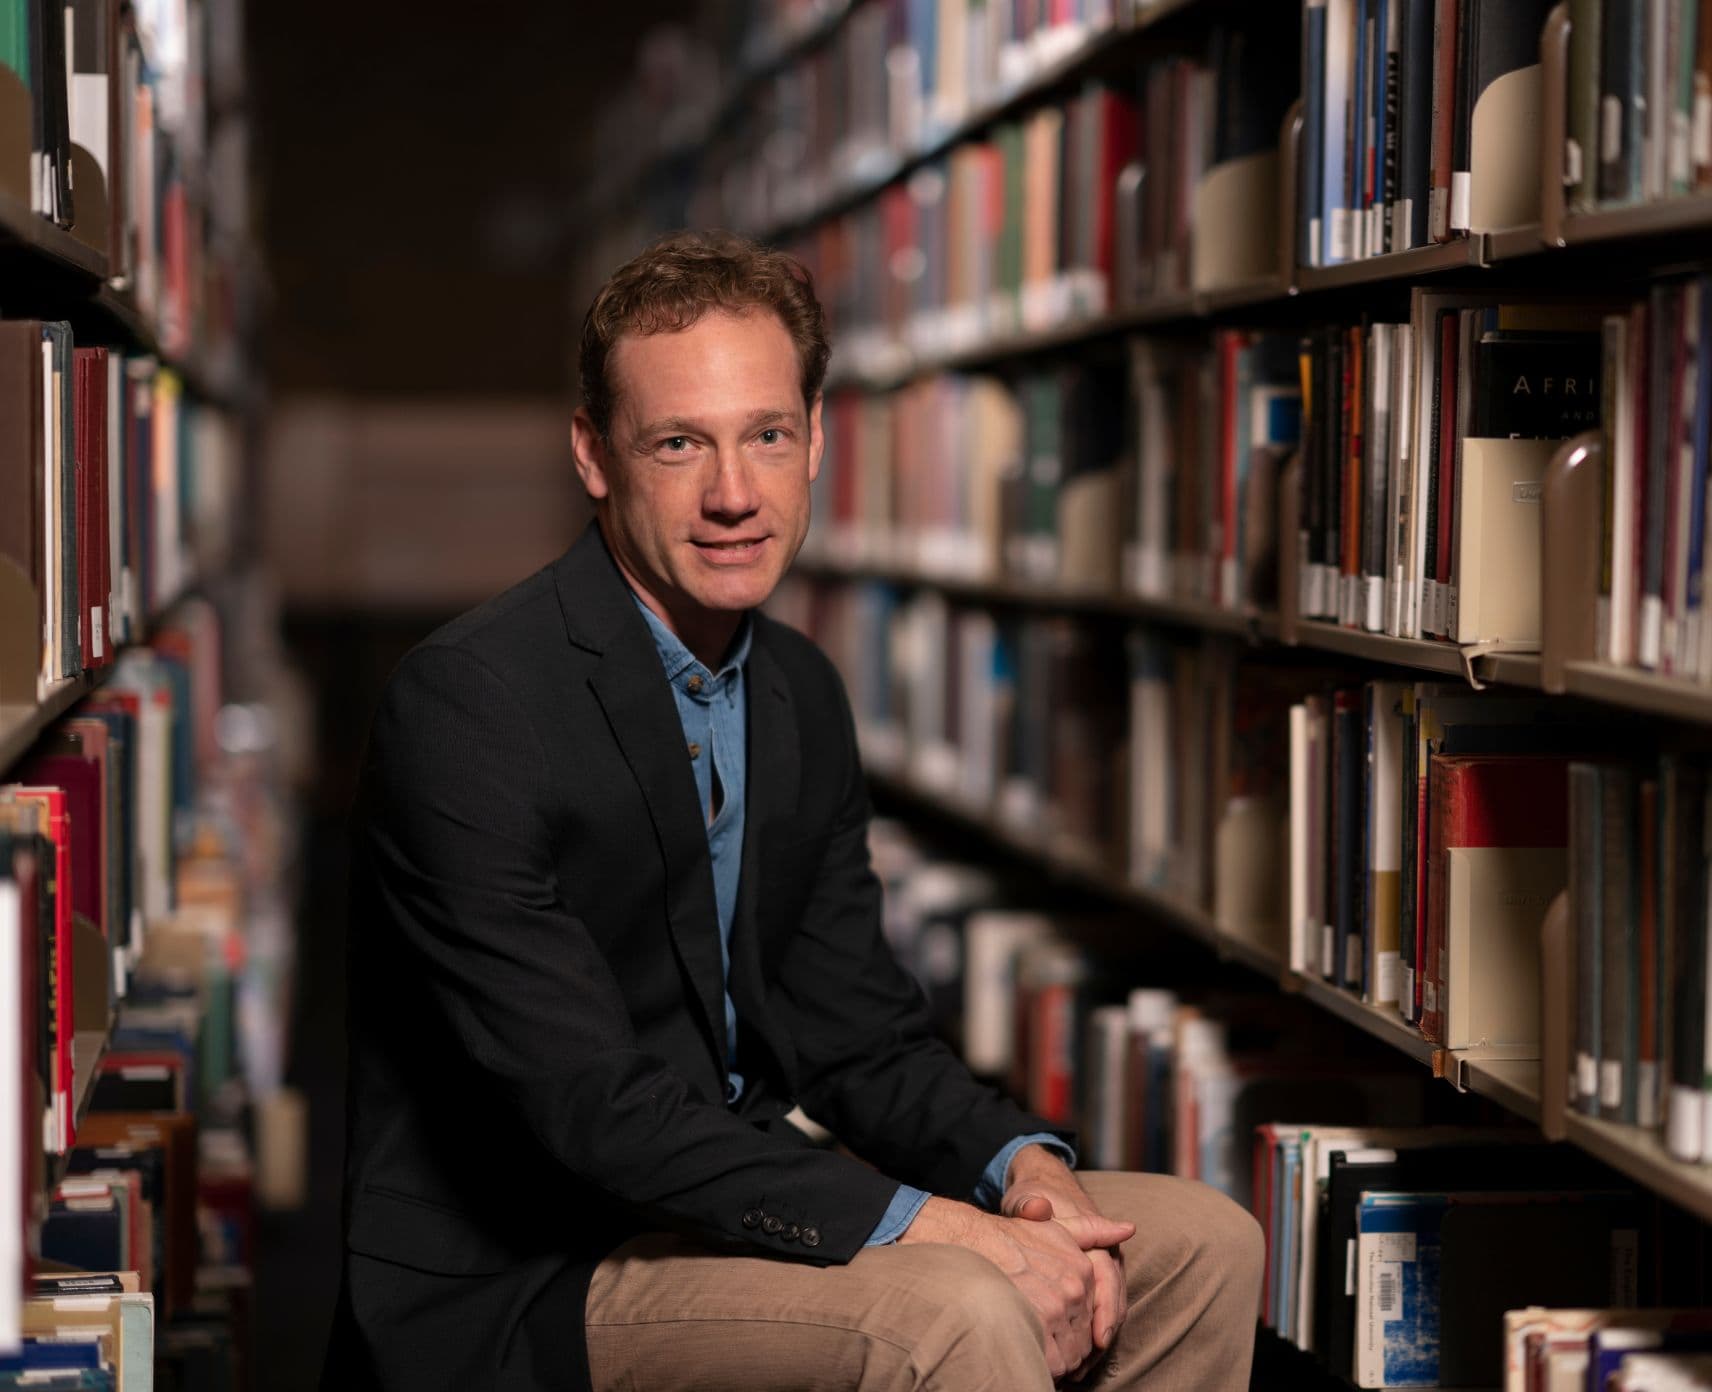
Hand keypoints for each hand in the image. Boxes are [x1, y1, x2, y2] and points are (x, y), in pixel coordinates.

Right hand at [899, 1195, 1130, 1376]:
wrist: (968, 1241)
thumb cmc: (1009, 1236)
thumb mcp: (1055, 1226)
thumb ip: (1092, 1231)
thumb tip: (1129, 1228)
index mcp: (1083, 1269)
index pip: (1096, 1317)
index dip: (1079, 1334)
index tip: (1060, 1338)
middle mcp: (1074, 1288)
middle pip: (1084, 1339)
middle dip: (1070, 1351)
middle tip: (1049, 1353)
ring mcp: (1056, 1308)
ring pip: (1071, 1355)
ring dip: (1059, 1363)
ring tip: (1040, 1360)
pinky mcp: (1038, 1324)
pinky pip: (1052, 1362)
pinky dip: (1045, 1369)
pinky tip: (1030, 1363)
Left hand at [1002, 1147, 1132, 1377]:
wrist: (1043, 1191)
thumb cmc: (1034, 1199)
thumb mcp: (1028, 1199)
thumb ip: (1030, 1205)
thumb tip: (1038, 1208)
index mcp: (1094, 1235)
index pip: (1107, 1276)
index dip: (1105, 1308)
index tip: (1100, 1338)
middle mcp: (1104, 1253)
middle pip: (1113, 1299)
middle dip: (1103, 1333)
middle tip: (1086, 1364)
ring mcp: (1102, 1268)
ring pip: (1111, 1310)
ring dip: (1098, 1339)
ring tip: (1081, 1369)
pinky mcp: (1094, 1281)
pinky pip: (1100, 1311)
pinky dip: (1091, 1335)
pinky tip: (1077, 1358)